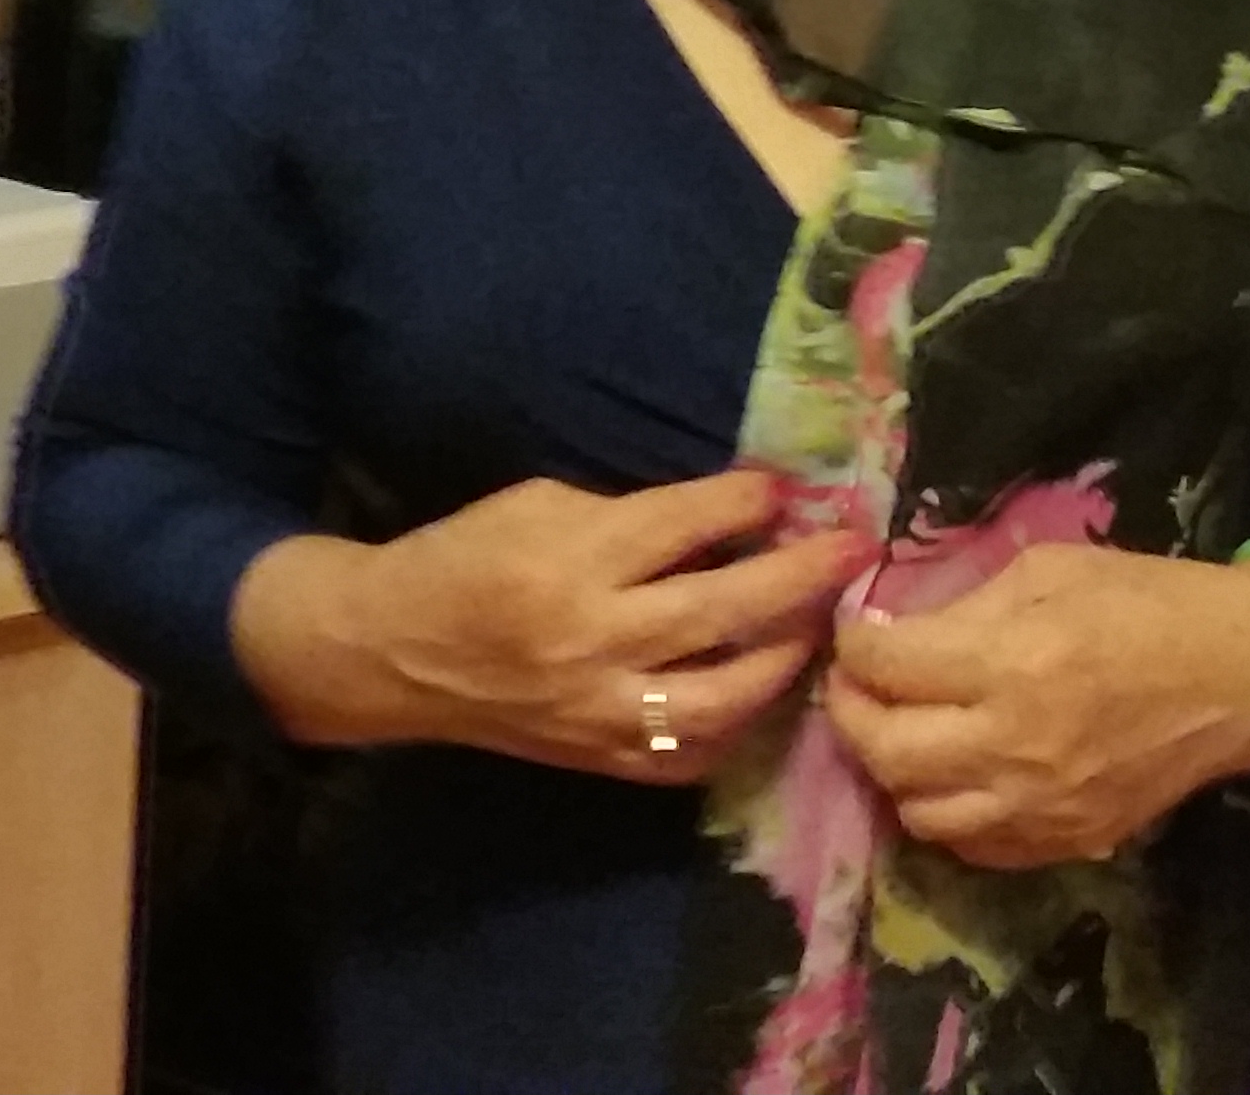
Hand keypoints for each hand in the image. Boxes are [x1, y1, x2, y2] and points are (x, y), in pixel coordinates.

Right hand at [229, 469, 868, 784]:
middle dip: (801, 576)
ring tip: (819, 630)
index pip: (686, 526)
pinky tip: (758, 694)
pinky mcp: (599, 759)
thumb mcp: (543, 503)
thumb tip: (732, 518)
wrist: (395, 652)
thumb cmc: (469, 557)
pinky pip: (689, 754)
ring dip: (785, 659)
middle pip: (724, 609)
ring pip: (724, 696)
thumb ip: (636, 516)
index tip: (787, 490)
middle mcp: (594, 638)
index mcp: (574, 559)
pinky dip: (734, 726)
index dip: (747, 503)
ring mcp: (600, 710)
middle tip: (854, 550)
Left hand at [824, 544, 1249, 868]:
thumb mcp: (1052, 569)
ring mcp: (1041, 807)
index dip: (854, 645)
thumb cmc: (1152, 602)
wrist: (1246, 675)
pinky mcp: (1067, 841)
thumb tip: (893, 629)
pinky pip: (972, 846)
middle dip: (851, 711)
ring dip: (894, 768)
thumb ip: (967, 603)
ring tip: (903, 730)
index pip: (886, 668)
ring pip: (918, 811)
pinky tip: (955, 774)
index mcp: (1013, 664)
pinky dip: (946, 811)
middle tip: (856, 684)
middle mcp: (1016, 747)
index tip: (855, 631)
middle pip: (884, 751)